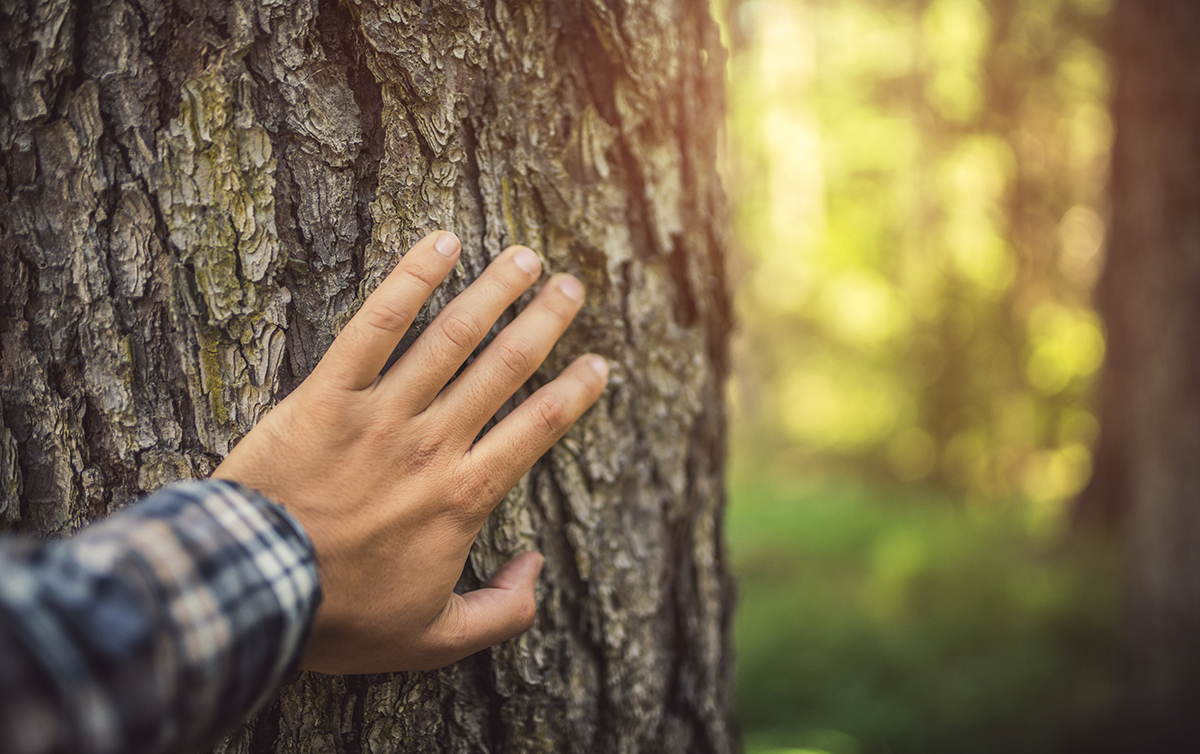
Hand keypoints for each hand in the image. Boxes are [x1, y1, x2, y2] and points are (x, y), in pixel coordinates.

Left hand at [213, 230, 607, 673]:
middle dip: (545, 321)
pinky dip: (410, 280)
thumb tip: (536, 570)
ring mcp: (381, 412)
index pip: (538, 427)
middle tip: (570, 287)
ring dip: (493, 291)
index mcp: (464, 495)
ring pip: (451, 337)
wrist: (252, 592)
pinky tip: (440, 243)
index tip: (598, 364)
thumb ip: (501, 613)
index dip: (576, 392)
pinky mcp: (327, 394)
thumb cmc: (340, 620)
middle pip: (505, 367)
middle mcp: (434, 442)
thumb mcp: (434, 640)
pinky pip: (374, 325)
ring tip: (523, 257)